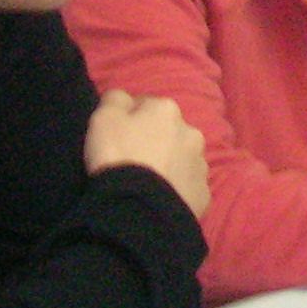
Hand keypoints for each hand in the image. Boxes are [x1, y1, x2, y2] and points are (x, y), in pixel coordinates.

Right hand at [85, 88, 209, 219]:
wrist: (140, 208)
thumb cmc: (119, 157)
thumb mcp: (103, 119)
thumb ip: (115, 100)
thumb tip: (124, 98)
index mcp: (167, 109)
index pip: (144, 106)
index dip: (128, 121)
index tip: (116, 139)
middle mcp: (191, 131)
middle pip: (167, 132)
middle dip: (154, 142)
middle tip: (132, 162)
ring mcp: (200, 164)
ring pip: (181, 158)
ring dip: (168, 165)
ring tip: (147, 183)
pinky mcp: (203, 194)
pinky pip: (187, 186)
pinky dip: (176, 189)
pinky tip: (159, 199)